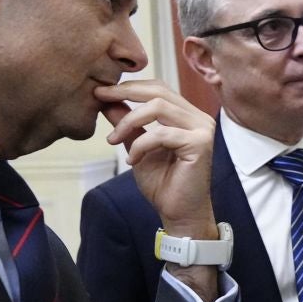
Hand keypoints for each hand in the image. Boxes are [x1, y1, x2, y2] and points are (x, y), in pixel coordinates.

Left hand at [96, 81, 217, 238]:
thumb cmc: (163, 185)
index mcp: (187, 116)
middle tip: (100, 97)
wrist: (179, 215)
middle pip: (159, 90)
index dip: (129, 86)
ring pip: (158, 106)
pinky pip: (161, 134)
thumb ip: (127, 125)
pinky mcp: (200, 144)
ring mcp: (202, 129)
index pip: (158, 89)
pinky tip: (131, 161)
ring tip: (113, 139)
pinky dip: (140, 145)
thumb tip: (107, 101)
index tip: (101, 91)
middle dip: (125, 92)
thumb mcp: (137, 148)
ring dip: (129, 121)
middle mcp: (198, 118)